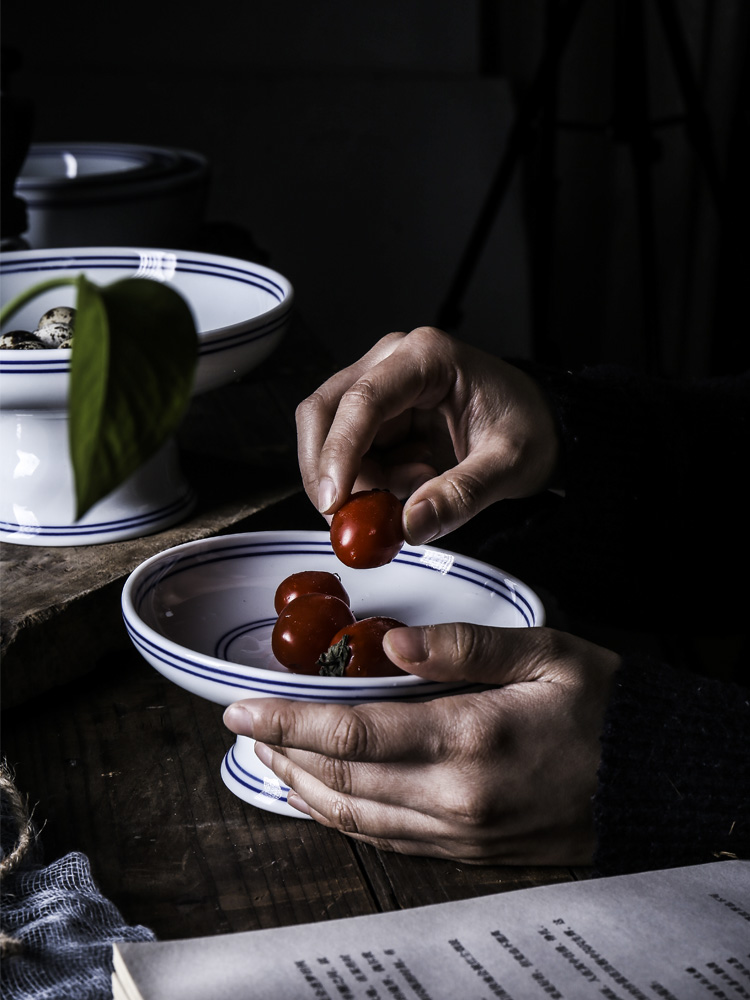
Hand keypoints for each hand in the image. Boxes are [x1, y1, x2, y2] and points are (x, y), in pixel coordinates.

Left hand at [223, 625, 619, 864]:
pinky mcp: (468, 849)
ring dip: (303, 787)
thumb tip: (391, 642)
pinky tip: (325, 793)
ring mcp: (460, 833)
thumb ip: (466, 647)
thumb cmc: (604, 710)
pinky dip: (342, 815)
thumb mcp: (545, 654)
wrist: (655, 779)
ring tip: (270, 756)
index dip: (287, 720)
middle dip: (281, 751)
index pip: (352, 732)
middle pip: (340, 779)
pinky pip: (387, 838)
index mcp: (470, 740)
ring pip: (355, 817)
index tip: (241, 706)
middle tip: (245, 726)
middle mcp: (455, 798)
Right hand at [295, 327, 559, 544]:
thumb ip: (462, 495)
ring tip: (416, 489)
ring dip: (356, 481)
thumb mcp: (509, 465)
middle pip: (325, 412)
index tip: (333, 501)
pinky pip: (349, 455)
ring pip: (329, 438)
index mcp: (427, 358)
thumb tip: (412, 524)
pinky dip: (366, 483)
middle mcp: (392, 362)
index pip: (363, 400)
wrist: (539, 423)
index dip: (339, 452)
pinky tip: (413, 483)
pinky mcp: (376, 415)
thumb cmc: (528, 427)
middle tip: (348, 518)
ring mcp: (379, 385)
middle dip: (327, 471)